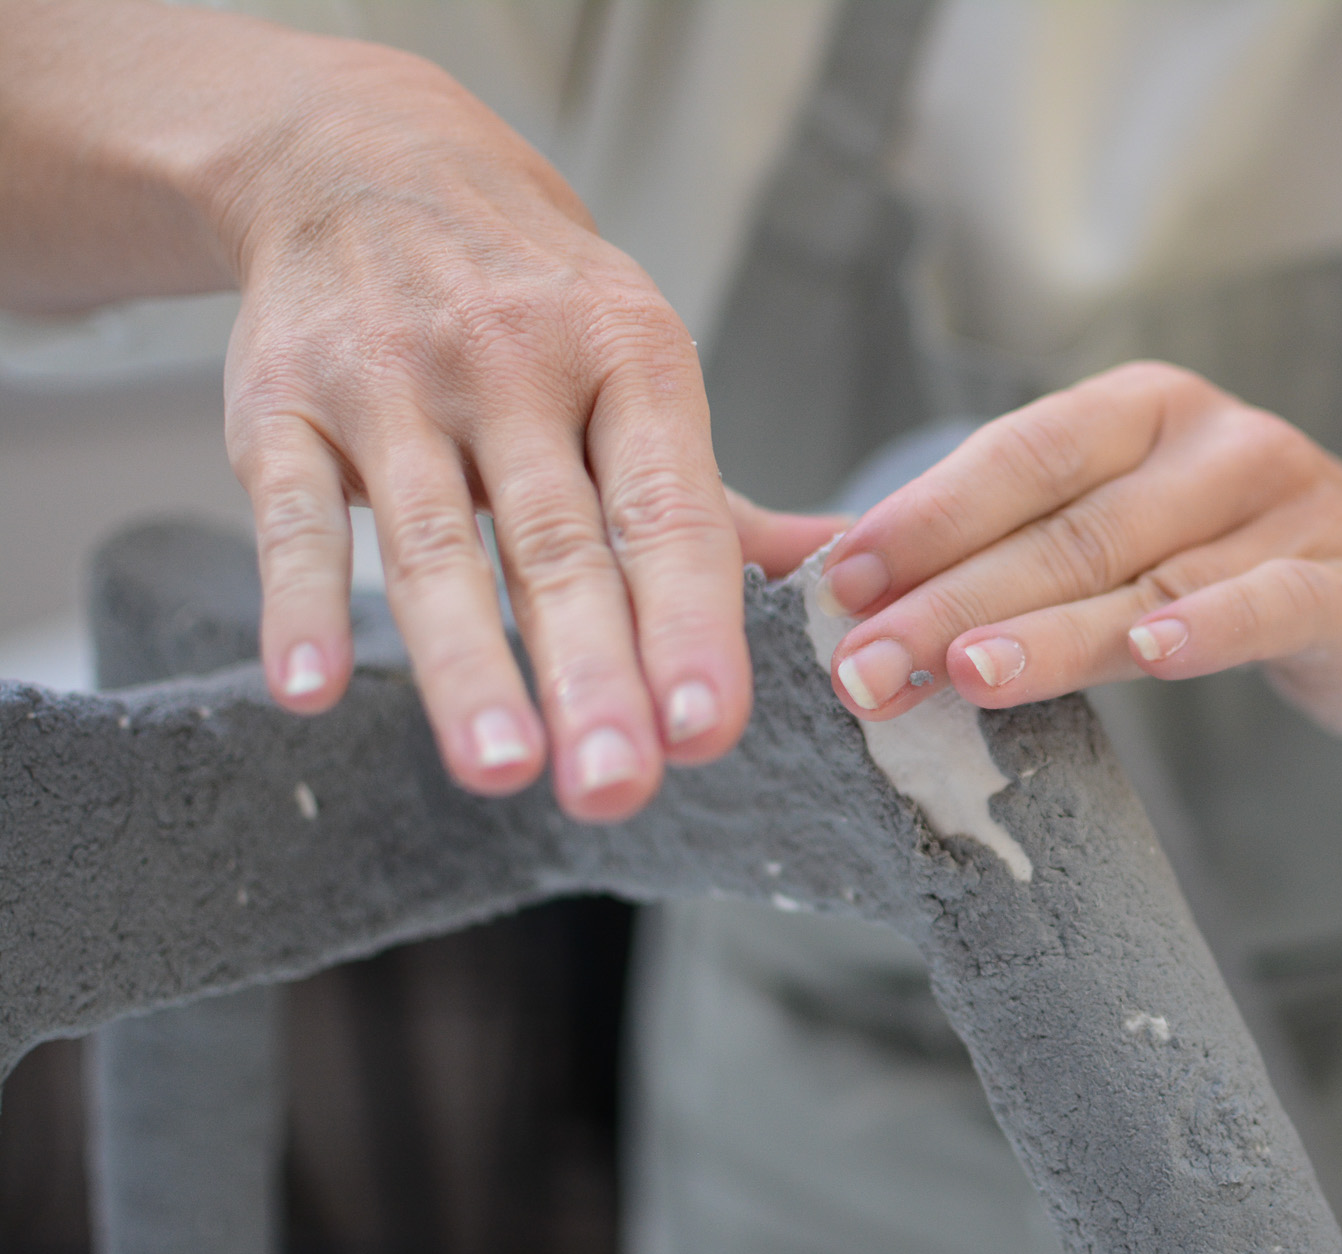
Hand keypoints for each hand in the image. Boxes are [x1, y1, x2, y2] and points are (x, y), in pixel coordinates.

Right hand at [203, 35, 838, 819]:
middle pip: (560, 544)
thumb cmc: (533, 301)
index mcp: (630, 357)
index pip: (671, 514)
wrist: (369, 163)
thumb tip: (842, 578)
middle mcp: (516, 362)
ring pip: (435, 541)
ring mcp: (394, 381)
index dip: (692, 625)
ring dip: (467, 662)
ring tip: (501, 767)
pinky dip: (301, 600)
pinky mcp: (281, 401)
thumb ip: (713, 499)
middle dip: (594, 671)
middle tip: (617, 785)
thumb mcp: (636, 362)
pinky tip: (311, 687)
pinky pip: (295, 512)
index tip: (707, 730)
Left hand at [813, 362, 1341, 857]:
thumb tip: (806, 565)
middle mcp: (1213, 439)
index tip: (836, 583)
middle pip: (1063, 529)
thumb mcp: (1105, 529)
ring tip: (962, 673)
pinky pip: (1267, 602)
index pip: (1014, 456)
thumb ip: (982, 543)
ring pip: (1147, 575)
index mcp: (1137, 409)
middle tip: (862, 670)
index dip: (923, 517)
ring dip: (1048, 629)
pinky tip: (1152, 651)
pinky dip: (1210, 627)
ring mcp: (1287, 505)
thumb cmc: (1211, 558)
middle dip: (950, 601)